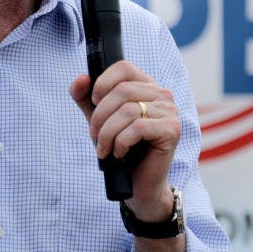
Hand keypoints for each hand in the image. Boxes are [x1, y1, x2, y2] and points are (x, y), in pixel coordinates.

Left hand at [70, 61, 180, 220]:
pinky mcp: (172, 130)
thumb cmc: (121, 149)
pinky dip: (121, 142)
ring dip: (108, 133)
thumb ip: (85, 98)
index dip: (102, 83)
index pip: (123, 67)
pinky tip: (119, 153)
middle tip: (95, 135)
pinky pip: (138, 128)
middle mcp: (162, 95)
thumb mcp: (98, 120)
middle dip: (100, 116)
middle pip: (122, 91)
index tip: (93, 103)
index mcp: (146, 86)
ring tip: (104, 148)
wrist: (138, 184)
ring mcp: (170, 112)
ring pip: (128, 111)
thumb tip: (80, 79)